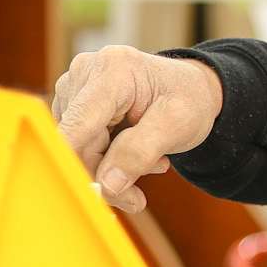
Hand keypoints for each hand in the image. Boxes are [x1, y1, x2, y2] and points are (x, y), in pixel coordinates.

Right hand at [51, 46, 223, 212]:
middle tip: (137, 197)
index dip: (80, 165)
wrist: (193, 88)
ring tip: (149, 163)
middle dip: (106, 176)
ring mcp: (75, 85)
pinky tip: (134, 155)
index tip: (98, 197)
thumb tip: (106, 185)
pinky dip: (105, 160)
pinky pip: (78, 143)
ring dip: (109, 170)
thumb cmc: (190, 99)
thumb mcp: (177, 125)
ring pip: (76, 148)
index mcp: (112, 70)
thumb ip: (140, 153)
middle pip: (75, 142)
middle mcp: (86, 72)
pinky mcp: (73, 101)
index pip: (78, 127)